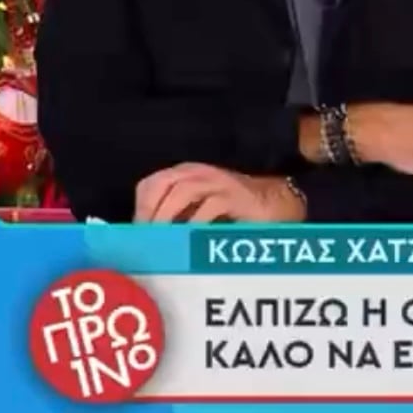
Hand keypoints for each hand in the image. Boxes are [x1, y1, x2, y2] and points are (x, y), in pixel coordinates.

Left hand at [134, 164, 304, 222]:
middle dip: (149, 210)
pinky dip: (194, 223)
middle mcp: (199, 173)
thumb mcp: (197, 210)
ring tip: (162, 239)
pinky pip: (209, 206)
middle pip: (161, 183)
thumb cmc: (232, 212)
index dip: (141, 208)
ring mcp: (218, 181)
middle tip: (145, 237)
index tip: (137, 234)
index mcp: (186, 174)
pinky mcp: (235, 195)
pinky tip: (188, 239)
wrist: (275, 205)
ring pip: (182, 190)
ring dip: (167, 216)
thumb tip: (144, 237)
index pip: (151, 184)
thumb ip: (174, 216)